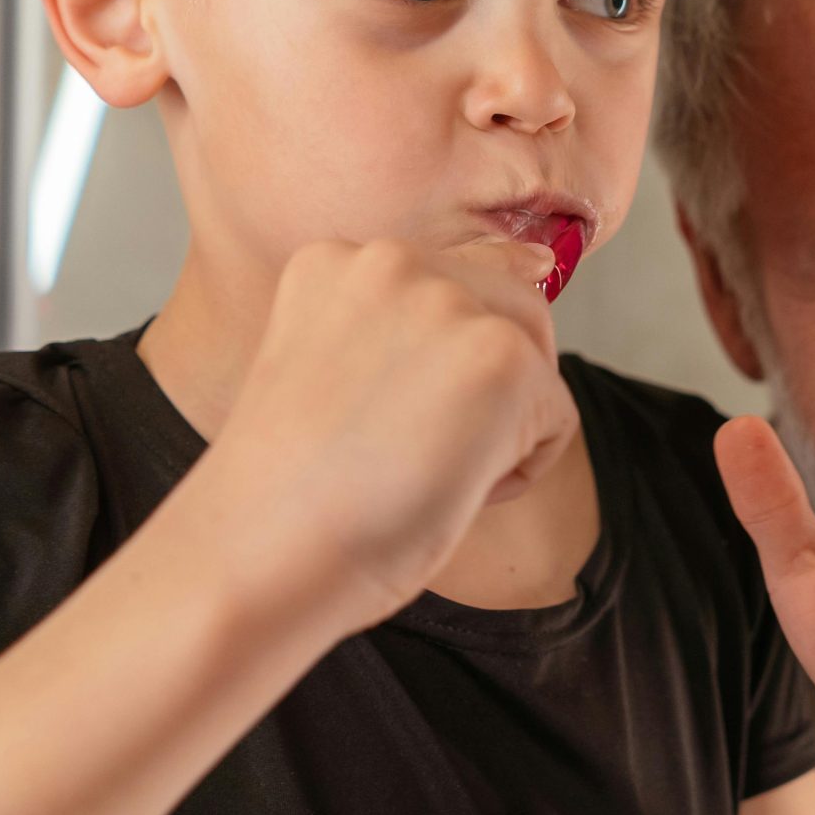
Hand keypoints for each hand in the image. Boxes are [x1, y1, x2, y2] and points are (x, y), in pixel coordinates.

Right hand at [192, 238, 577, 630]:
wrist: (257, 555)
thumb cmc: (291, 494)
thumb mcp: (333, 371)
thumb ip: (405, 327)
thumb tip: (533, 270)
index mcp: (336, 260)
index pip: (451, 286)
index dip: (438, 372)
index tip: (383, 423)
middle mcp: (392, 260)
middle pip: (511, 310)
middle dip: (487, 391)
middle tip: (405, 455)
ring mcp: (448, 302)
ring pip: (536, 364)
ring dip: (504, 427)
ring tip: (423, 471)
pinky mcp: (501, 357)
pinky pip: (557, 420)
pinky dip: (517, 473)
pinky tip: (444, 494)